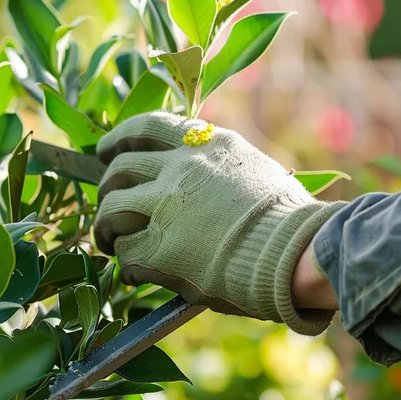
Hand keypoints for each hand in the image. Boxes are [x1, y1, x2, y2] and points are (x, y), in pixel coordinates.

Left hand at [94, 112, 345, 334]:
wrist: (295, 253)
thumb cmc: (288, 217)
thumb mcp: (253, 167)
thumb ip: (217, 165)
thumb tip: (201, 178)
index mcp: (204, 144)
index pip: (147, 127)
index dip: (118, 139)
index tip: (105, 151)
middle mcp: (178, 169)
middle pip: (119, 170)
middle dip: (107, 188)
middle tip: (108, 206)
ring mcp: (164, 208)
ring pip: (111, 210)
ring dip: (105, 228)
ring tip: (110, 242)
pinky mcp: (158, 250)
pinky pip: (125, 252)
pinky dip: (125, 262)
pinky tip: (135, 272)